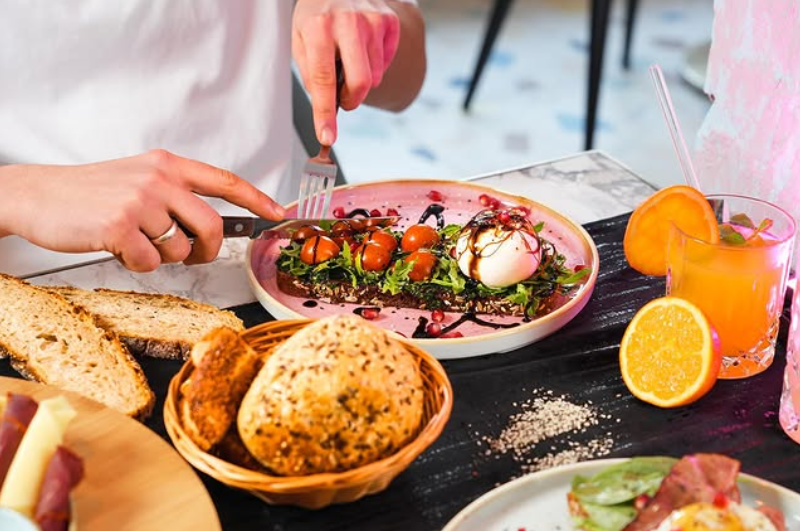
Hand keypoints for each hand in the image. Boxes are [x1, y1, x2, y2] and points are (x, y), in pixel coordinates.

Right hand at [0, 150, 284, 271]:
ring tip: (136, 241)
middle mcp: (158, 179)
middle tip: (195, 256)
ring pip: (181, 249)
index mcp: (167, 165)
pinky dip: (137, 264)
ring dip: (163, 257)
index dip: (258, 199)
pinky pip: (151, 263)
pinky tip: (117, 247)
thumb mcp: (138, 178)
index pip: (226, 181)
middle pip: (213, 226)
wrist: (39, 195)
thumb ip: (176, 194)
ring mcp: (139, 201)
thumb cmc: (91, 192)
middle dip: (209, 251)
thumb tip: (212, 228)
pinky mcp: (120, 226)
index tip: (278, 213)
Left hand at [293, 0, 400, 144]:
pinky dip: (374, 64)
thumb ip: (311, 75)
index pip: (323, 80)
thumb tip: (325, 108)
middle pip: (360, 82)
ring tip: (348, 58)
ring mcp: (372, 20)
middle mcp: (348, 22)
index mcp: (318, 27)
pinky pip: (386, 62)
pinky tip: (362, 48)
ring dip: (361, 79)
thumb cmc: (316, 16)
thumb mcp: (300, 41)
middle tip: (342, 98)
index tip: (327, 136)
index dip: (325, 113)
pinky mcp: (389, 21)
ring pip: (374, 76)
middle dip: (351, 100)